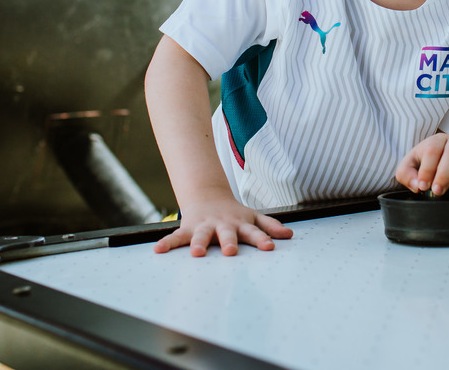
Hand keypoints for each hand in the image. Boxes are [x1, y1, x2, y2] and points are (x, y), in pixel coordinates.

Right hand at [152, 196, 293, 256]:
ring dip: (198, 243)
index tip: (269, 247)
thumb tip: (289, 235)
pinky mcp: (188, 229)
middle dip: (229, 242)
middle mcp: (222, 226)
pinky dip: (167, 243)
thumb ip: (270, 226)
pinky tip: (158, 250)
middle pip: (227, 234)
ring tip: (196, 253)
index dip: (262, 239)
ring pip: (201, 235)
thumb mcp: (253, 217)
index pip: (254, 232)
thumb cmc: (234, 214)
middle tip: (231, 251)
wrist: (207, 196)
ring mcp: (205, 227)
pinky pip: (177, 237)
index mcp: (240, 224)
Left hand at [394, 133, 448, 198]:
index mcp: (436, 141)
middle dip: (446, 174)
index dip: (427, 169)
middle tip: (438, 191)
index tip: (422, 186)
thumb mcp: (410, 167)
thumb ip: (406, 174)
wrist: (443, 161)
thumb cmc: (425, 163)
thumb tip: (416, 184)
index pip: (432, 150)